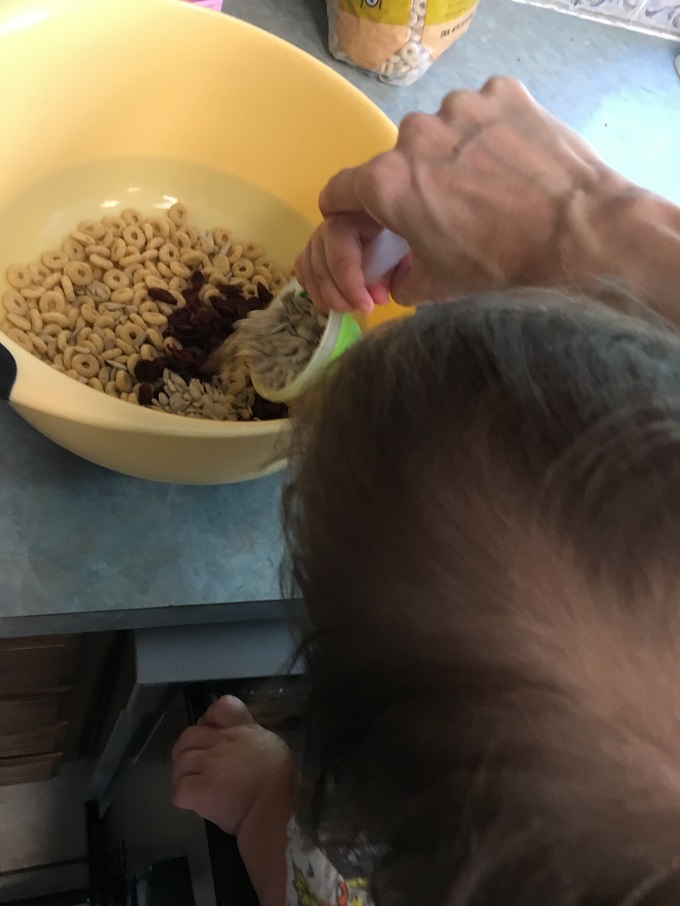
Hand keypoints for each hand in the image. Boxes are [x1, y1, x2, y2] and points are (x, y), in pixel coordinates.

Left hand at [172, 695, 292, 835]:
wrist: (278, 813)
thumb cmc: (283, 787)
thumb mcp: (273, 748)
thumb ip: (252, 740)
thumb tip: (239, 747)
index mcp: (244, 730)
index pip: (222, 706)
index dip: (210, 719)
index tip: (211, 734)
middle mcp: (223, 741)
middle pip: (189, 737)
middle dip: (187, 752)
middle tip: (197, 770)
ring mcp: (209, 764)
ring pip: (180, 764)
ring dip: (184, 777)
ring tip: (196, 789)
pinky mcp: (200, 789)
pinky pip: (179, 789)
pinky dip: (183, 797)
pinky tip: (195, 804)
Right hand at [295, 77, 627, 312]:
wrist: (581, 238)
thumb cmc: (502, 269)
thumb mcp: (435, 288)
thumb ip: (399, 278)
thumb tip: (396, 275)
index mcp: (386, 183)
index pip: (339, 190)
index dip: (344, 211)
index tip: (358, 219)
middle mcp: (414, 135)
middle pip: (397, 162)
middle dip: (412, 189)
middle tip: (446, 217)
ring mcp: (461, 107)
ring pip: (441, 133)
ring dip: (452, 159)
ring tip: (489, 191)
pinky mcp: (503, 94)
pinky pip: (482, 112)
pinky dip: (489, 135)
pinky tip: (512, 165)